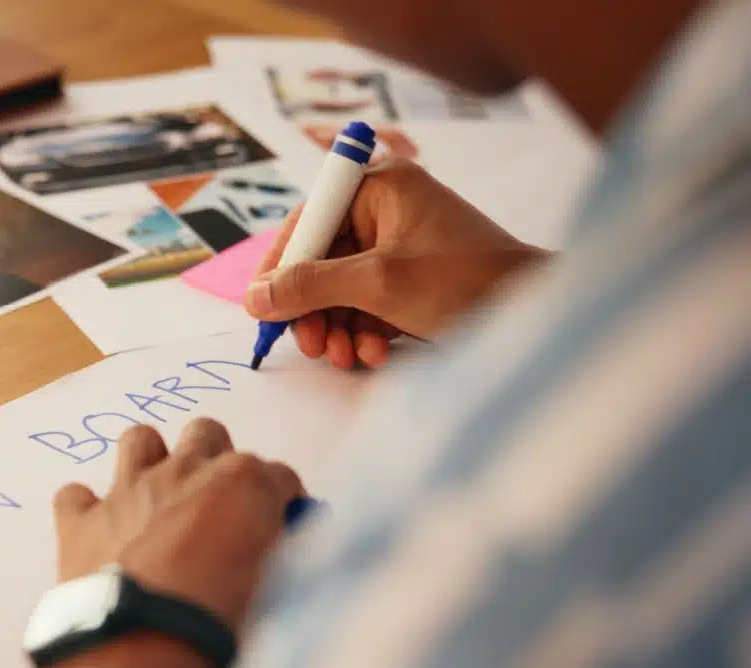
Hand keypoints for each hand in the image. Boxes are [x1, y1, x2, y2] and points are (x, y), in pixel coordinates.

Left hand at [53, 419, 302, 627]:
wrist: (147, 647)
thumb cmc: (225, 621)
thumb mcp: (276, 583)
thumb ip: (275, 550)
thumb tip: (273, 546)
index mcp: (241, 483)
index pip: (277, 476)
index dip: (280, 503)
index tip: (279, 530)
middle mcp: (184, 471)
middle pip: (206, 434)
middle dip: (215, 460)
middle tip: (216, 503)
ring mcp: (127, 491)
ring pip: (139, 440)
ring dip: (151, 462)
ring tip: (156, 499)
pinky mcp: (81, 522)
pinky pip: (74, 496)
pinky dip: (86, 512)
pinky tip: (97, 535)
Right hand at [245, 159, 544, 368]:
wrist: (537, 314)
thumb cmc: (465, 282)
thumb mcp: (377, 284)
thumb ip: (310, 286)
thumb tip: (255, 297)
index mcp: (380, 186)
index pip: (307, 221)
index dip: (280, 266)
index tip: (262, 305)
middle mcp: (387, 208)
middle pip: (321, 259)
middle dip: (313, 308)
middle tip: (311, 345)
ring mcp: (401, 243)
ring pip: (341, 287)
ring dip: (336, 327)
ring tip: (345, 357)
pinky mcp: (413, 277)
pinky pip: (367, 302)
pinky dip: (363, 330)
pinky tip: (374, 354)